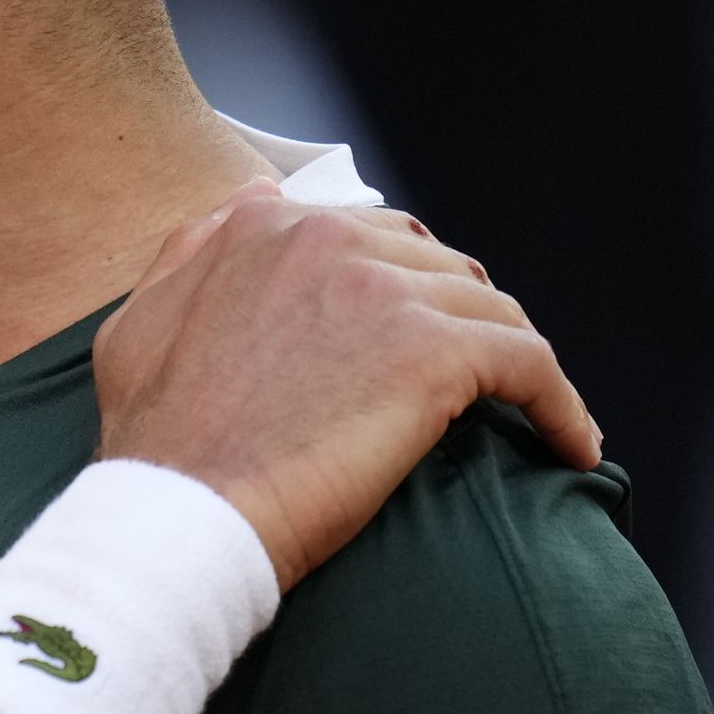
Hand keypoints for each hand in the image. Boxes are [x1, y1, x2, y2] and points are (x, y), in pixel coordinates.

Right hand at [92, 184, 595, 587]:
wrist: (178, 515)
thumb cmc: (156, 445)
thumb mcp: (140, 321)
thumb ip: (197, 249)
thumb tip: (254, 198)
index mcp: (260, 227)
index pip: (369, 234)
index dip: (401, 286)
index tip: (415, 337)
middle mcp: (326, 237)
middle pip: (436, 264)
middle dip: (459, 315)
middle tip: (473, 379)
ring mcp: (383, 289)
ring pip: (490, 308)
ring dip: (511, 359)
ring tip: (528, 413)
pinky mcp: (435, 351)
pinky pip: (531, 364)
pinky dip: (561, 406)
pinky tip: (573, 448)